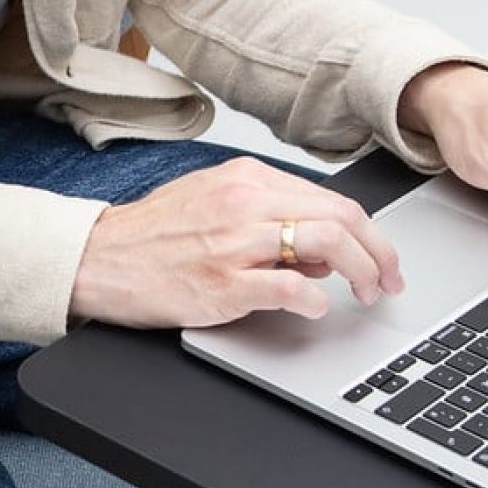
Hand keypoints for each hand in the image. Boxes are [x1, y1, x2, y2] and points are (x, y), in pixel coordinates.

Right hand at [69, 158, 403, 327]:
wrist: (99, 258)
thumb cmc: (152, 237)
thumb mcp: (215, 206)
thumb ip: (270, 219)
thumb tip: (320, 249)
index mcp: (248, 179)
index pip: (332, 200)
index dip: (370, 233)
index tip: (383, 258)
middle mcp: (246, 203)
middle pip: (341, 217)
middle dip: (378, 254)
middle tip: (388, 282)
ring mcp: (235, 242)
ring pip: (326, 243)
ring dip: (360, 273)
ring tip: (365, 295)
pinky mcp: (222, 283)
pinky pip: (288, 287)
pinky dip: (314, 299)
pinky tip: (316, 308)